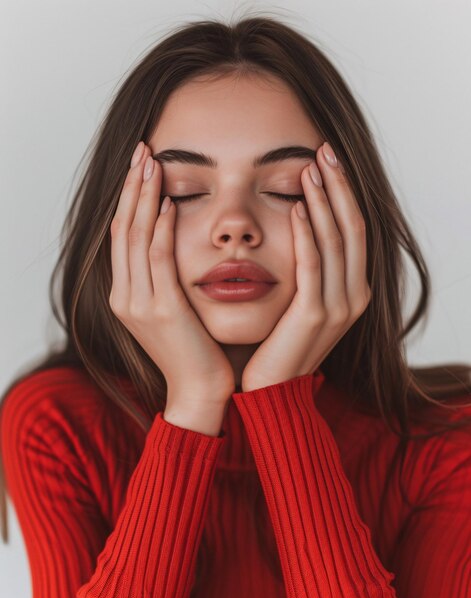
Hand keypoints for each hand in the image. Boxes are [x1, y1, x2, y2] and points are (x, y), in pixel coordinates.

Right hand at [109, 142, 235, 405]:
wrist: (200, 391)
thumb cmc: (195, 350)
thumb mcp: (174, 310)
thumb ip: (167, 278)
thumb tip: (174, 238)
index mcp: (126, 295)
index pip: (122, 235)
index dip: (130, 198)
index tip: (142, 165)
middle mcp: (124, 296)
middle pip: (122, 229)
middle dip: (133, 187)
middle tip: (142, 150)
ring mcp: (139, 304)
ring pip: (136, 239)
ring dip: (145, 199)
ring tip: (153, 164)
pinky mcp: (161, 311)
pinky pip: (158, 261)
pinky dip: (161, 231)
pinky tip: (169, 205)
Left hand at [241, 141, 370, 391]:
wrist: (272, 391)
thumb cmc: (280, 344)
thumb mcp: (302, 303)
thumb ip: (309, 270)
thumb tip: (299, 224)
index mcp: (353, 290)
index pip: (354, 230)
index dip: (344, 193)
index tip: (328, 160)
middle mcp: (354, 296)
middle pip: (351, 228)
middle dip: (338, 186)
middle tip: (324, 149)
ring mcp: (337, 307)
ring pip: (335, 242)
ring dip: (324, 201)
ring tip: (310, 167)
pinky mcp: (313, 316)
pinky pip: (313, 266)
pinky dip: (307, 235)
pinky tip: (297, 207)